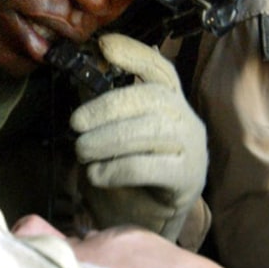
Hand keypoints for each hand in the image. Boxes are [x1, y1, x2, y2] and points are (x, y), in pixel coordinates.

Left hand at [71, 33, 207, 241]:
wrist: (150, 220)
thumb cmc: (128, 171)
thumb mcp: (113, 133)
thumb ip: (103, 106)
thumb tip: (79, 73)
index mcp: (170, 102)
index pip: (159, 69)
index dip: (134, 54)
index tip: (104, 47)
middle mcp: (186, 119)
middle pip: (151, 98)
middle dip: (107, 107)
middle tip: (76, 124)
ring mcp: (192, 149)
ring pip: (151, 131)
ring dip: (108, 139)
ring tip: (82, 151)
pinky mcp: (187, 179)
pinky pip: (151, 167)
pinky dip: (117, 169)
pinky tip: (96, 175)